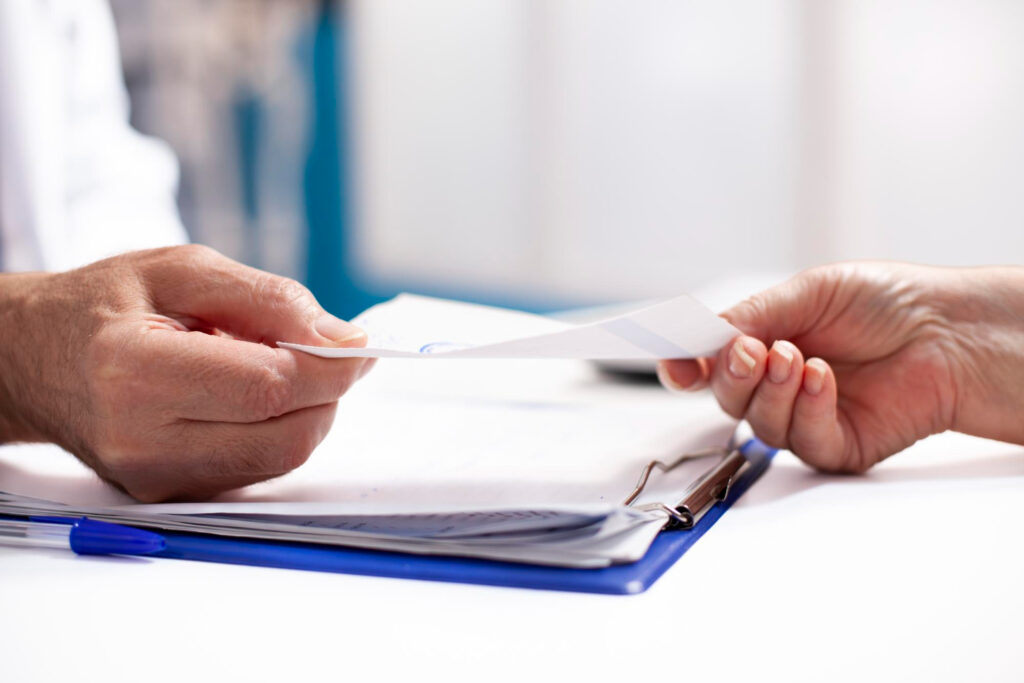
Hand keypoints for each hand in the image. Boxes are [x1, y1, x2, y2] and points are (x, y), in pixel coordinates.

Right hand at [0, 245, 372, 500]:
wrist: (33, 358)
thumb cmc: (104, 305)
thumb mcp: (182, 270)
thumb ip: (268, 298)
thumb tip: (342, 337)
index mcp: (135, 370)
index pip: (268, 387)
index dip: (330, 367)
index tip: (359, 345)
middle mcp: (141, 440)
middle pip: (285, 436)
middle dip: (327, 393)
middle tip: (326, 353)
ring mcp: (153, 478)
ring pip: (279, 460)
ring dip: (307, 414)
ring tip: (278, 368)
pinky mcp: (167, 495)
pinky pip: (255, 470)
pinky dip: (277, 432)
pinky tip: (252, 397)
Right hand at [658, 263, 1023, 471]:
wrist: (949, 328)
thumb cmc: (887, 302)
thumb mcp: (807, 292)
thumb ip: (752, 316)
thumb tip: (705, 336)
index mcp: (764, 344)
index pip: (710, 364)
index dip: (686, 366)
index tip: (676, 361)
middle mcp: (779, 385)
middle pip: (727, 398)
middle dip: (731, 375)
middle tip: (749, 350)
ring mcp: (806, 418)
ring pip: (759, 424)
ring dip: (772, 390)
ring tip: (799, 358)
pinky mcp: (837, 447)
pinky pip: (804, 442)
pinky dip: (808, 409)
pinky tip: (824, 379)